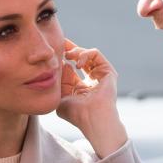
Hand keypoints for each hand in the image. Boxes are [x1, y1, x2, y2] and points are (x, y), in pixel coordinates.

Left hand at [57, 39, 127, 157]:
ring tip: (68, 55)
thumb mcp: (61, 96)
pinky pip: (96, 54)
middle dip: (69, 49)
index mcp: (81, 87)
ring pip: (88, 54)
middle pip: (80, 58)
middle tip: (60, 43)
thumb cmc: (76, 113)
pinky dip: (85, 54)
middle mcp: (92, 80)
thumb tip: (57, 65)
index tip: (53, 52)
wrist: (91, 118)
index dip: (62, 58)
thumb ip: (59, 82)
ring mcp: (101, 76)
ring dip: (76, 51)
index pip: (71, 68)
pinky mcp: (108, 71)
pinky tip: (76, 62)